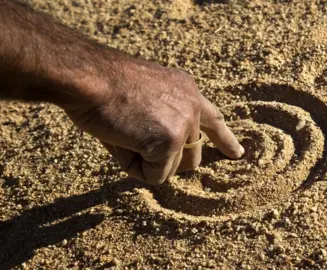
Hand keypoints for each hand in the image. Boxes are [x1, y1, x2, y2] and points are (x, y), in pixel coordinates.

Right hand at [65, 59, 243, 184]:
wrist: (89, 76)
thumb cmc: (103, 85)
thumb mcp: (145, 95)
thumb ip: (162, 121)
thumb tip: (163, 157)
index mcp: (186, 90)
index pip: (214, 120)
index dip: (225, 140)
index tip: (237, 154)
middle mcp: (193, 106)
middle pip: (191, 156)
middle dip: (166, 160)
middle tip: (134, 142)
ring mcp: (185, 124)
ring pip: (173, 168)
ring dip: (147, 162)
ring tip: (123, 133)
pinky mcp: (171, 141)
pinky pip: (156, 176)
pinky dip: (135, 168)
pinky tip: (121, 140)